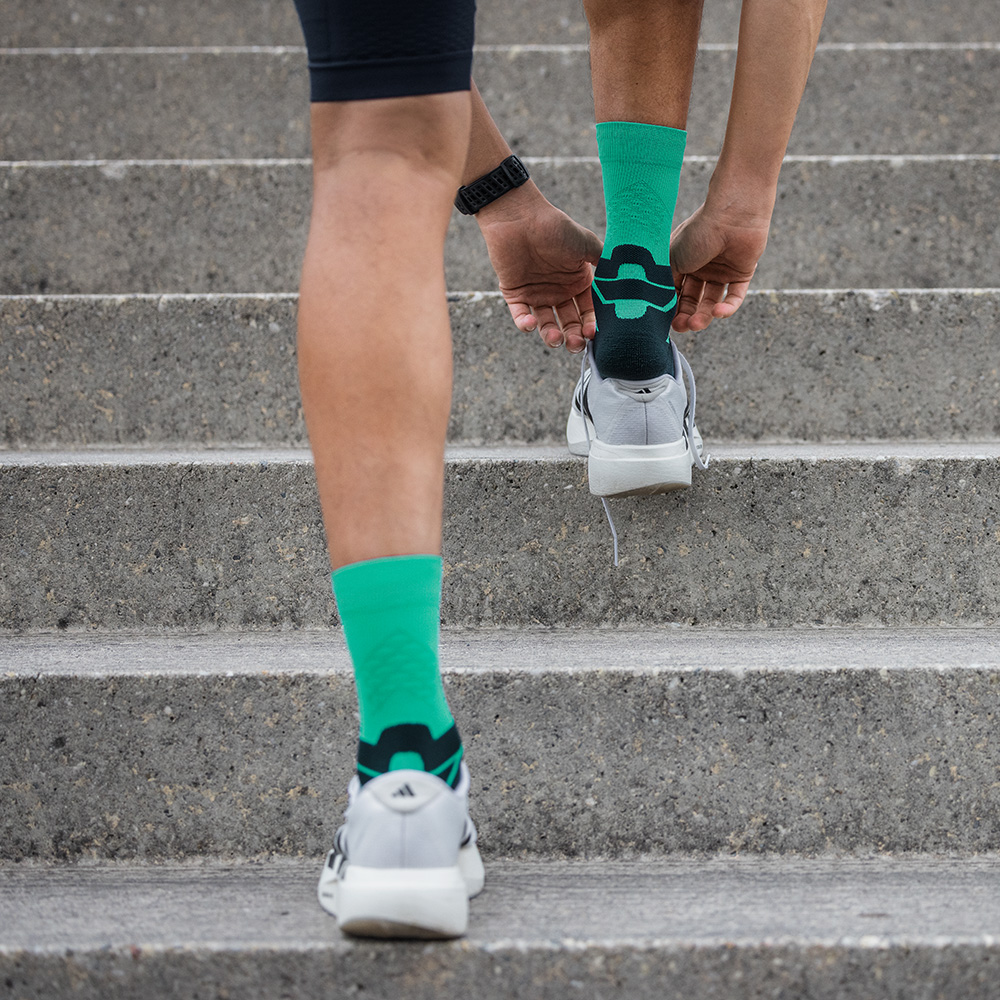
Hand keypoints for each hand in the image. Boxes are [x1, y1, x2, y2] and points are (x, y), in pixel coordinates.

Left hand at [478, 186, 602, 352]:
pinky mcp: (515, 295)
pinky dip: (525, 324)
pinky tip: (531, 325)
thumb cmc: (555, 227)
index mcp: (578, 282)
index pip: (588, 311)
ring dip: (552, 335)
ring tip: (556, 339)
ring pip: (547, 324)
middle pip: (569, 322)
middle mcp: (559, 291)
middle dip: (574, 337)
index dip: (591, 324)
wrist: (520, 216)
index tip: (593, 334)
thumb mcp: (586, 244)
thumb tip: (628, 281)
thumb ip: (605, 263)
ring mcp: (537, 294)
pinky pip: (520, 316)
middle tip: (576, 345)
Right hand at [670, 201, 770, 332]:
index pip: (674, 292)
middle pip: (692, 300)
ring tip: (697, 324)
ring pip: (711, 302)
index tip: (663, 321)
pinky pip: (734, 297)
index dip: (669, 307)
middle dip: (686, 315)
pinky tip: (718, 313)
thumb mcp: (672, 258)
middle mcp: (701, 268)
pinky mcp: (742, 274)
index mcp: (683, 262)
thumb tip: (654, 307)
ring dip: (704, 315)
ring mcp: (721, 271)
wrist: (733, 214)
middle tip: (681, 327)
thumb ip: (663, 282)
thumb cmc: (699, 231)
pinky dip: (727, 308)